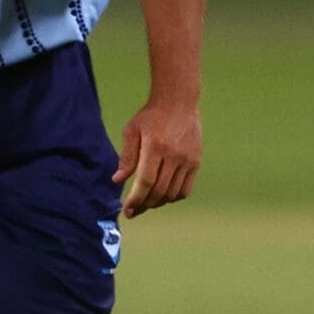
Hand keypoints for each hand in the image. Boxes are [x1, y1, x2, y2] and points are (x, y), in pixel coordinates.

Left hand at [114, 98, 200, 218]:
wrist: (179, 101)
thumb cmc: (151, 116)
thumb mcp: (132, 131)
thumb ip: (127, 158)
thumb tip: (117, 180)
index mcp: (155, 147)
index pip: (146, 181)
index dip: (136, 199)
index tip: (127, 209)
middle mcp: (174, 155)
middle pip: (159, 191)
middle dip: (144, 205)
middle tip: (133, 212)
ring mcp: (187, 160)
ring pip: (173, 193)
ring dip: (158, 203)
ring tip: (146, 204)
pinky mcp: (196, 162)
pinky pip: (186, 189)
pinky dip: (173, 197)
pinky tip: (163, 197)